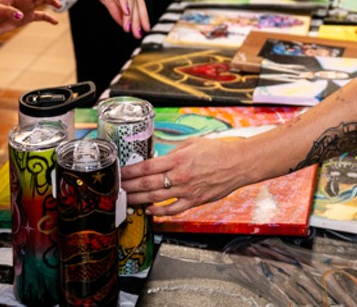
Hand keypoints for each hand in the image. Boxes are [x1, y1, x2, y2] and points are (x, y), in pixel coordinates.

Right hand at [80, 0, 148, 37]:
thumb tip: (123, 23)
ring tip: (129, 27)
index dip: (141, 15)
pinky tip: (126, 12)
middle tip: (138, 33)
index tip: (143, 30)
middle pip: (136, 0)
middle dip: (138, 18)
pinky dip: (124, 1)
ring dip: (130, 14)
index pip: (137, 0)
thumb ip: (114, 8)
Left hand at [121, 136, 254, 214]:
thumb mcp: (192, 144)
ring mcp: (186, 191)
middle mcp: (179, 176)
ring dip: (139, 200)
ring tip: (127, 200)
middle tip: (117, 188)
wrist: (238, 164)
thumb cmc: (218, 151)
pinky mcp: (195, 201)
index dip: (130, 171)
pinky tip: (149, 211)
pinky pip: (173, 210)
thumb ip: (174, 151)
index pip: (146, 167)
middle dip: (129, 187)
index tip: (120, 173)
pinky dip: (159, 212)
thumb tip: (159, 157)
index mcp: (177, 159)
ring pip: (156, 199)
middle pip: (147, 184)